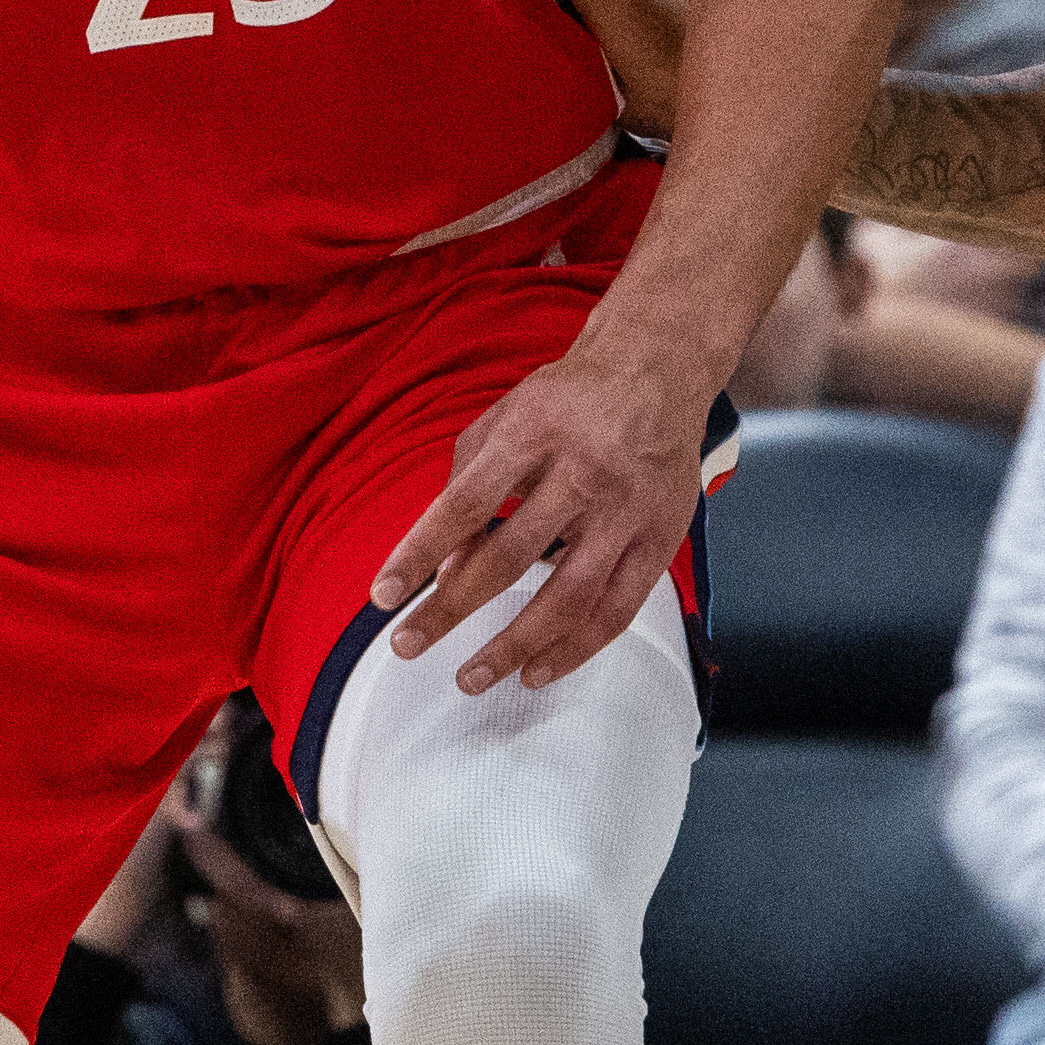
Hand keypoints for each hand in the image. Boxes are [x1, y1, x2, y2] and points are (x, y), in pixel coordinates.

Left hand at [364, 345, 712, 694]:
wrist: (658, 368)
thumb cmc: (571, 399)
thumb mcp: (505, 419)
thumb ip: (466, 486)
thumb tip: (445, 568)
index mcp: (534, 432)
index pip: (464, 504)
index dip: (419, 552)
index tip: (383, 596)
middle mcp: (583, 472)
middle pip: (509, 557)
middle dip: (452, 609)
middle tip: (408, 645)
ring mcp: (627, 510)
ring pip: (568, 597)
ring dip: (514, 646)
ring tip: (472, 676)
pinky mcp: (662, 538)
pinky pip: (618, 609)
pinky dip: (576, 648)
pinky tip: (539, 669)